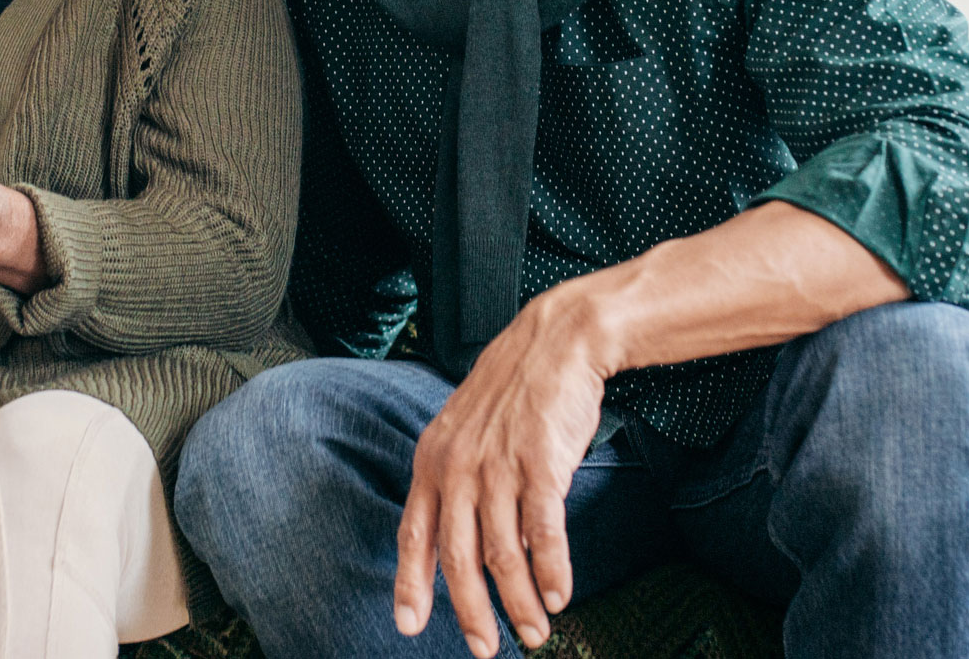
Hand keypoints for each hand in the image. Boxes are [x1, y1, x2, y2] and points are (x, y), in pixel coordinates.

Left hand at [395, 287, 609, 656]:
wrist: (556, 340)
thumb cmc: (516, 389)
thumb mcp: (468, 431)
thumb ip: (463, 483)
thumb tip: (476, 541)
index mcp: (434, 460)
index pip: (415, 533)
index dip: (412, 583)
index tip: (409, 625)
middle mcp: (460, 468)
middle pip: (460, 557)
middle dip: (472, 612)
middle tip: (486, 648)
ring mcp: (500, 466)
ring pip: (504, 554)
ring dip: (520, 602)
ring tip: (534, 631)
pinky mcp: (541, 464)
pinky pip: (544, 532)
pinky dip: (553, 570)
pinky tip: (560, 594)